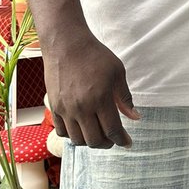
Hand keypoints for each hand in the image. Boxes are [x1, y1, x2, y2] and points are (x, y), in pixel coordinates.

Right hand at [42, 30, 139, 149]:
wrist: (66, 44)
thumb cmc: (95, 55)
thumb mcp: (117, 72)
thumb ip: (125, 97)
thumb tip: (135, 117)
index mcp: (100, 99)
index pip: (112, 130)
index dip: (122, 140)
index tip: (127, 142)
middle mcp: (81, 108)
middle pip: (94, 141)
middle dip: (107, 143)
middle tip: (113, 138)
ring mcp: (65, 109)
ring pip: (78, 140)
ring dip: (90, 142)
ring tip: (98, 134)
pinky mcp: (54, 106)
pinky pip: (62, 131)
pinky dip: (73, 135)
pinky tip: (81, 129)